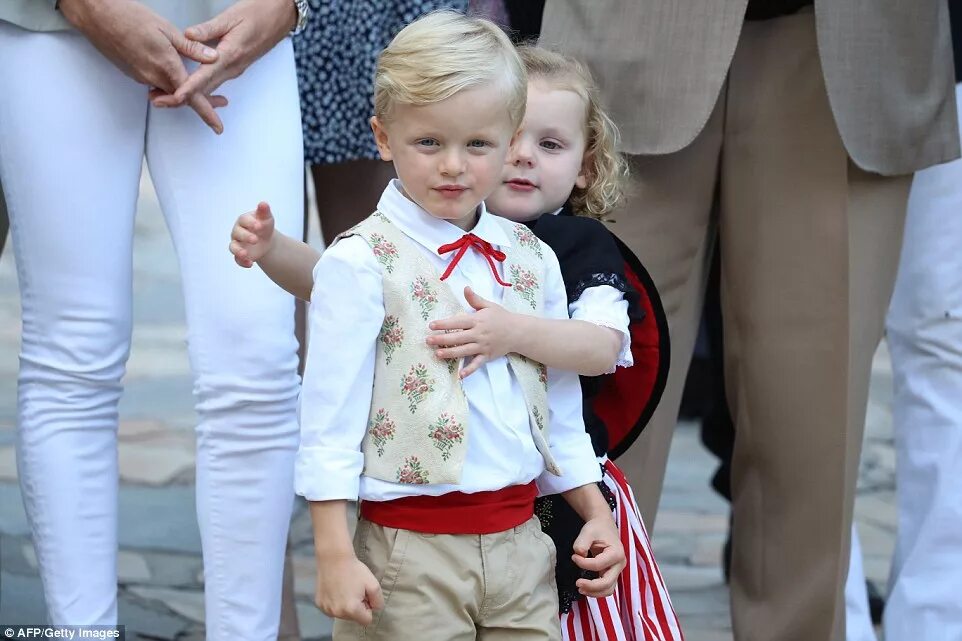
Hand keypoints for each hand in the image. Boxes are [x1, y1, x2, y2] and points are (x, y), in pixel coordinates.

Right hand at [58, 0, 228, 132]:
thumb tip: (212, 58)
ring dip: (185, 92)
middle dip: (203, 101)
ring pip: (169, 91)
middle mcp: (153, 77)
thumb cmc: (128, 16)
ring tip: (202, 86)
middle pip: (183, 98)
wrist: (96, 15)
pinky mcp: (134, 73)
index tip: (217, 127)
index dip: (207, 113)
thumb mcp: (167, 29)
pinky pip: (157, 84)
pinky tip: (175, 72)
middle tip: (221, 101)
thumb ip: (191, 47)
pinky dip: (170, 83)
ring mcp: (142, 77)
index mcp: (166, 66)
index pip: (191, 97)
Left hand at [149, 0, 296, 110]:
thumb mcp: (231, 17)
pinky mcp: (234, 67)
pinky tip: (187, 87)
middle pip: (205, 89)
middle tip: (157, 100)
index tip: (176, 95)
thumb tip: (188, 35)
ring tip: (165, 95)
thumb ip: (208, 29)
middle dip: (181, 97)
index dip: (190, 87)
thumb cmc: (260, 13)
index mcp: (231, 54)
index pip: (206, 75)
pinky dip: (199, 87)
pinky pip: (214, 82)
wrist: (281, 16)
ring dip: (189, 95)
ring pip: (209, 88)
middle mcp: (233, 67)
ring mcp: (234, 69)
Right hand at [229, 202, 275, 267]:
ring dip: (238, 251)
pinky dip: (242, 262)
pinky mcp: (240, 255)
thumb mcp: (266, 218)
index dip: (250, 223)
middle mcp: (237, 231)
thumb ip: (264, 211)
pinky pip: (237, 259)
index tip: (259, 226)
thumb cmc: (264, 225)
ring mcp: (237, 243)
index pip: (243, 220)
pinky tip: (250, 264)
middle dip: (246, 236)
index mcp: (243, 220)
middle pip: (237, 233)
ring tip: (245, 254)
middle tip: (256, 239)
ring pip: (233, 247)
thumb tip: (263, 203)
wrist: (265, 239)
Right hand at [314, 553, 383, 625]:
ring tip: (344, 588)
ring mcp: (326, 609)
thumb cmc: (355, 570)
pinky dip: (335, 602)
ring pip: (342, 614)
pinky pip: (332, 608)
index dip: (368, 607)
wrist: (333, 558)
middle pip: (353, 618)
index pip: (366, 620)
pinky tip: (335, 589)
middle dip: (357, 607)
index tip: (364, 595)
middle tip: (354, 589)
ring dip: (346, 605)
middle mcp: (337, 613)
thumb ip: (378, 601)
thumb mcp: (373, 584)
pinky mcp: (319, 604)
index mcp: (352, 609)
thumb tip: (374, 609)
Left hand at [426, 286, 518, 377]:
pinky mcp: (487, 356)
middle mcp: (479, 334)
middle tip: (428, 341)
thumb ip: (475, 299)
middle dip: (442, 339)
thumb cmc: (501, 317)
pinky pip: (477, 364)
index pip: (458, 322)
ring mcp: (483, 346)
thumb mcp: (489, 305)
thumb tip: (465, 288)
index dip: (444, 324)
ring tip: (437, 354)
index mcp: (477, 320)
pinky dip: (470, 370)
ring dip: (451, 353)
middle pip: (458, 337)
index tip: (431, 325)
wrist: (518, 331)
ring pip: (464, 350)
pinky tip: (460, 375)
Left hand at [571, 516, 625, 597]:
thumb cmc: (597, 528)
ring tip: (580, 588)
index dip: (583, 563)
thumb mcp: (588, 531)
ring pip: (608, 589)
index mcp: (616, 553)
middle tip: (577, 583)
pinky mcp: (612, 574)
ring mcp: (617, 571)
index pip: (598, 564)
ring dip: (594, 592)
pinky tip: (585, 588)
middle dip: (591, 586)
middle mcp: (620, 564)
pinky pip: (606, 587)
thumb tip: (578, 554)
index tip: (574, 556)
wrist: (604, 527)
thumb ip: (582, 542)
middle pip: (607, 583)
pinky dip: (596, 591)